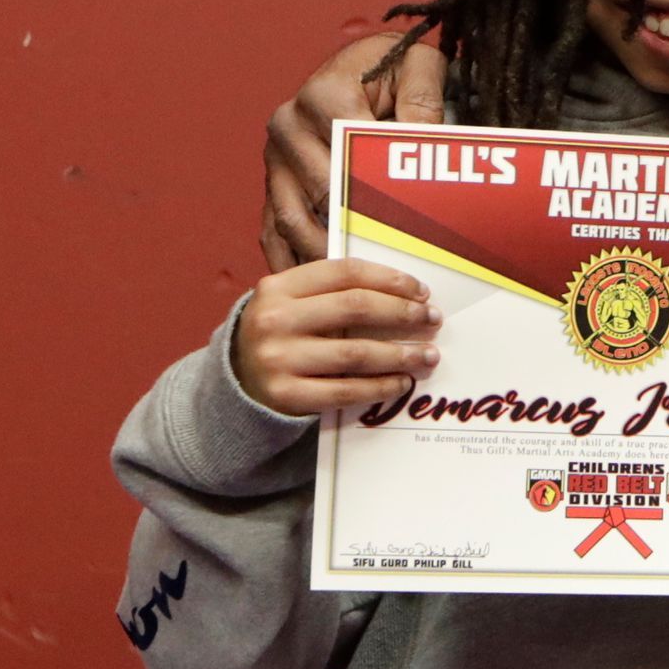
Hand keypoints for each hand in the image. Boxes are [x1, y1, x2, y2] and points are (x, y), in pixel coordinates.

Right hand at [234, 259, 441, 416]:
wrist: (236, 381)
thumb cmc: (280, 334)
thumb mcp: (292, 302)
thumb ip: (333, 291)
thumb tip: (406, 293)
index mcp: (279, 286)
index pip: (345, 272)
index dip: (390, 279)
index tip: (421, 291)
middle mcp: (275, 319)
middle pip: (356, 308)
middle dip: (403, 313)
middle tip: (433, 319)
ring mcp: (278, 359)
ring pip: (356, 353)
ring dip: (400, 354)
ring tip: (428, 355)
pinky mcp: (286, 395)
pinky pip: (346, 391)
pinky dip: (381, 387)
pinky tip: (402, 382)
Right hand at [261, 36, 449, 269]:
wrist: (360, 66)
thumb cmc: (394, 69)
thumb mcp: (420, 67)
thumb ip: (423, 98)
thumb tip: (422, 139)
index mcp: (323, 94)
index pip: (350, 152)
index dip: (378, 187)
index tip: (404, 222)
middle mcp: (288, 125)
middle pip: (322, 192)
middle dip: (355, 230)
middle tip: (387, 272)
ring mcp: (274, 158)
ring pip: (293, 218)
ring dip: (323, 254)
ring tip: (357, 290)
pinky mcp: (271, 183)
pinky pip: (274, 229)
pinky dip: (293, 259)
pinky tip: (319, 287)